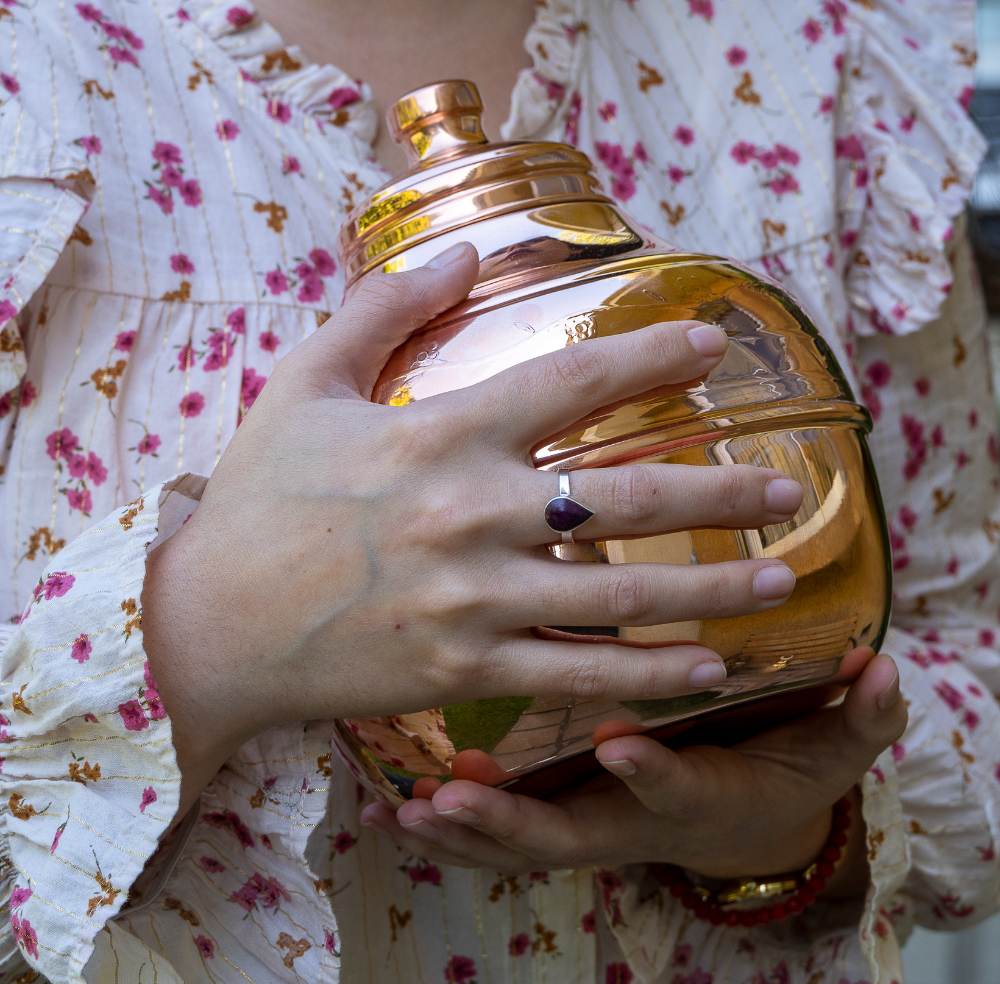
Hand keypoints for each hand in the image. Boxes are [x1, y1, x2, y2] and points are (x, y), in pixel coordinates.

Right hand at [142, 242, 803, 815]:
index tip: (711, 346)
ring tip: (778, 577)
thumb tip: (462, 255)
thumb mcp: (303, 382)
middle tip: (787, 485)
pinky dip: (648, 674)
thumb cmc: (259, 500)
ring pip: (620, 592)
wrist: (207, 624)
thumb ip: (383, 307)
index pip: (572, 380)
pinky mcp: (464, 670)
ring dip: (711, 584)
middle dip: (719, 487)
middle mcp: (472, 513)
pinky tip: (709, 667)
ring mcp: (474, 599)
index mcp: (440, 433)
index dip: (652, 355)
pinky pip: (575, 673)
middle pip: (626, 494)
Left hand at [361, 649, 905, 898]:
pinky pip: (506, 837)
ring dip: (469, 833)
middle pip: (571, 834)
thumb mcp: (830, 747)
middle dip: (514, 824)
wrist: (755, 816)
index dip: (650, 772)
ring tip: (415, 812)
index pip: (674, 788)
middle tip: (456, 802)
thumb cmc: (783, 768)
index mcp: (698, 795)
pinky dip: (459, 829)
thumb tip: (882, 672)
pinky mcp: (567, 813)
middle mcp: (635, 817)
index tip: (618, 744)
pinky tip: (407, 805)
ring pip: (525, 844)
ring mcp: (596, 821)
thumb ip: (855, 716)